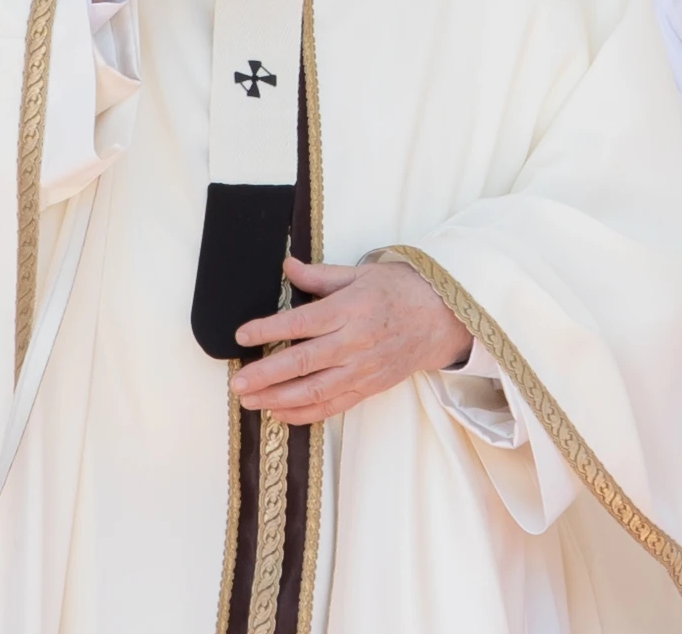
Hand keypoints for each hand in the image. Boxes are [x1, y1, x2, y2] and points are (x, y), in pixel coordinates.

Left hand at [230, 257, 471, 424]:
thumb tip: (287, 267)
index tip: (242, 334)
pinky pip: (332, 406)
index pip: (302, 321)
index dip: (268, 329)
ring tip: (249, 400)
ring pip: (313, 390)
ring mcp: (363, 368)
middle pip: (302, 362)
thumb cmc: (403, 291)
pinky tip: (279, 411)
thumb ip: (321, 275)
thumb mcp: (363, 274)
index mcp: (352, 308)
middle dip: (265, 374)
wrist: (443, 318)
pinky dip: (303, 413)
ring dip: (277, 398)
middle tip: (238, 382)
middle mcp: (355, 341)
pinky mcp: (369, 386)